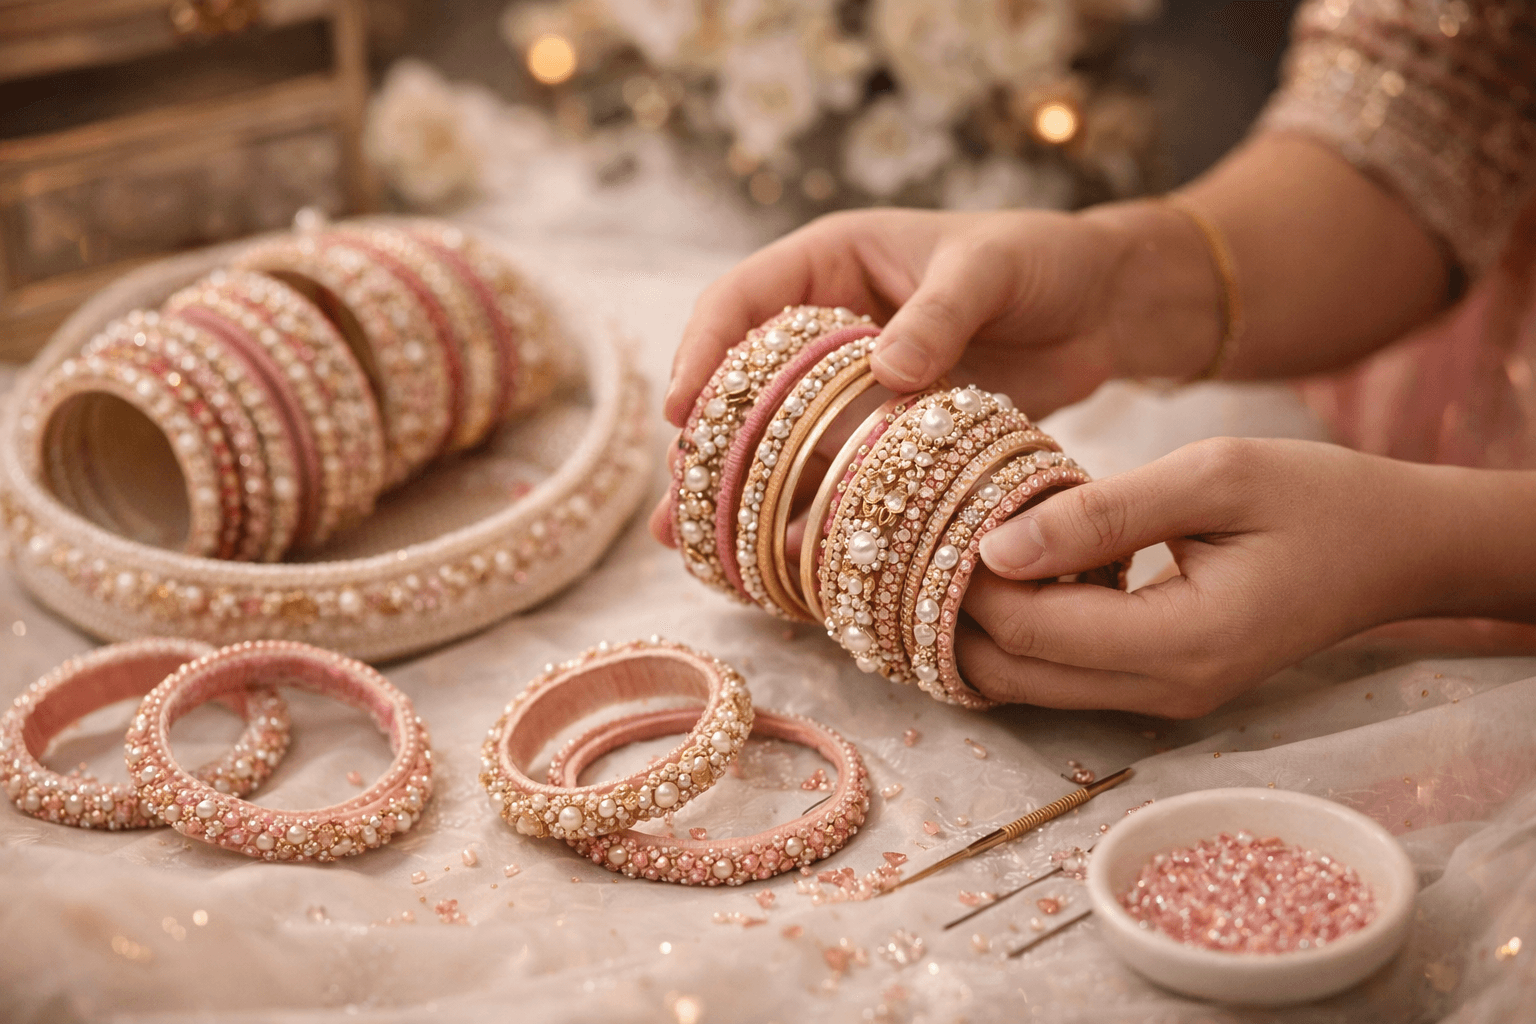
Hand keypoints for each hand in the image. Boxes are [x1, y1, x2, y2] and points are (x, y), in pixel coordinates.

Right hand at [651, 204, 1220, 544]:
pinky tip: (778, 559)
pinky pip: (833, 473)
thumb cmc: (1041, 260)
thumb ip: (938, 314)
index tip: (682, 411)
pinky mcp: (885, 433)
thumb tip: (885, 371)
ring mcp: (852, 386)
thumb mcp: (989, 269)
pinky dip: (806, 512)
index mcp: (831, 262)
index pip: (740, 301)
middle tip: (677, 503)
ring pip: (778, 440)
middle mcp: (827, 326)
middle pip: (743, 385)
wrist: (1102, 305)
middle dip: (704, 444)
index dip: (703, 353)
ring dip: (738, 491)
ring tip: (697, 548)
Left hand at [957, 437, 1474, 716]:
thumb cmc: (1316, 498)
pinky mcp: (1160, 688)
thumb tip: (993, 546)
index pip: (1031, 632)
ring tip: (957, 549)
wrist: (1396, 549)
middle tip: (927, 535)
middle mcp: (1166, 691)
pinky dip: (1019, 634)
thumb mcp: (1212, 478)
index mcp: (1183, 641)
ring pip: (1027, 687)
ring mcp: (1163, 700)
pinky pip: (1060, 678)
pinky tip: (1010, 574)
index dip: (965, 582)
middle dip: (953, 612)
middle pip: (1013, 675)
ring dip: (980, 628)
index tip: (936, 516)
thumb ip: (1101, 513)